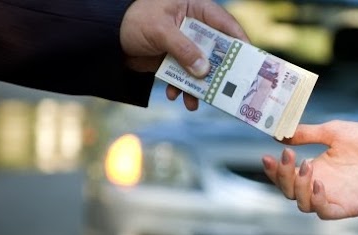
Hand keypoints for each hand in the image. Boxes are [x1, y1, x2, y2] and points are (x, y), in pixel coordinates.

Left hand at [120, 0, 247, 110]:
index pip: (225, 24)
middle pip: (217, 50)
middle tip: (232, 87)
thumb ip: (184, 49)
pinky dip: (182, 88)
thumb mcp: (160, 32)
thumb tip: (204, 71)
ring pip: (201, 68)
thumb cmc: (133, 21)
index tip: (250, 60)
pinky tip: (175, 96)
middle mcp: (194, 27)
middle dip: (220, 70)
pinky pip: (185, 76)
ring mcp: (185, 45)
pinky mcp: (175, 60)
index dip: (240, 41)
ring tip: (196, 101)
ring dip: (200, 86)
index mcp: (195, 9)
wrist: (107, 38)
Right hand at [262, 121, 357, 218]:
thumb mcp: (334, 131)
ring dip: (298, 186)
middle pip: (288, 191)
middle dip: (281, 175)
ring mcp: (333, 197)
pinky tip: (319, 183)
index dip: (274, 169)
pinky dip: (316, 200)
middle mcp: (321, 184)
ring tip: (307, 165)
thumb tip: (279, 133)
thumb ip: (307, 133)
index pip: (286, 175)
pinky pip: (323, 212)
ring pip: (301, 203)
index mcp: (316, 168)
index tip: (267, 156)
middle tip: (287, 155)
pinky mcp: (346, 207)